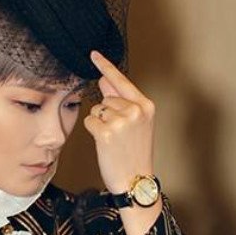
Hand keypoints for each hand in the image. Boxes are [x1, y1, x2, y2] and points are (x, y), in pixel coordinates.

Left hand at [84, 50, 155, 193]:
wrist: (136, 180)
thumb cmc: (135, 153)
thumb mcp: (137, 124)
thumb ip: (121, 101)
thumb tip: (104, 81)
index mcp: (146, 106)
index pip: (121, 81)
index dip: (106, 67)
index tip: (93, 54)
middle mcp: (135, 110)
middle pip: (105, 99)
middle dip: (106, 114)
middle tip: (118, 134)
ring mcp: (121, 121)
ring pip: (96, 110)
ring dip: (99, 124)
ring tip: (113, 140)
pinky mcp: (106, 132)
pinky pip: (89, 121)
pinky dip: (92, 131)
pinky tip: (105, 143)